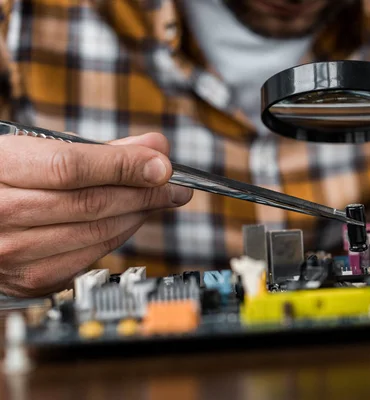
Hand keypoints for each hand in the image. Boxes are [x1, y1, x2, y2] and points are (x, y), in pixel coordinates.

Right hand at [0, 132, 191, 296]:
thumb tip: (153, 147)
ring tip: (159, 199)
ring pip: (97, 233)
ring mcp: (13, 252)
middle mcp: (1, 213)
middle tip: (175, 185)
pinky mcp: (32, 278)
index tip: (162, 165)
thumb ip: (97, 150)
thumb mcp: (37, 151)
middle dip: (145, 192)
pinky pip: (91, 257)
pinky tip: (131, 220)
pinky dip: (120, 236)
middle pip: (91, 203)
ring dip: (138, 214)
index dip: (124, 166)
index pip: (70, 167)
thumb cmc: (4, 179)